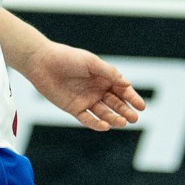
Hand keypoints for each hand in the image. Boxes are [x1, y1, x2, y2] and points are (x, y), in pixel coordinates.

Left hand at [23, 43, 143, 130]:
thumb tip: (127, 84)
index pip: (122, 90)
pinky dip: (97, 124)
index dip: (132, 98)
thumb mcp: (91, 62)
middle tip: (134, 118)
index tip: (142, 106)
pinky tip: (105, 126)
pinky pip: (88, 119)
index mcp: (103, 77)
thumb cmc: (67, 58)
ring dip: (114, 119)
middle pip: (115, 103)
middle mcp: (96, 90)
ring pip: (104, 113)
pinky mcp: (74, 108)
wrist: (42, 62)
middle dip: (125, 111)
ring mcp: (86, 100)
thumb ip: (109, 73)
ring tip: (122, 123)